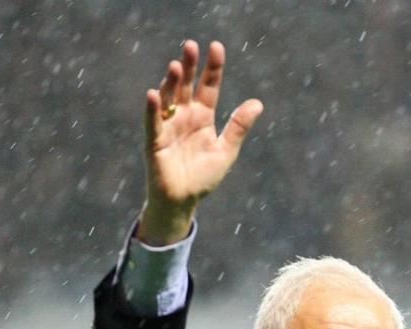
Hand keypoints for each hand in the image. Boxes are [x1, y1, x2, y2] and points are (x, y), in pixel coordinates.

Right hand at [138, 40, 263, 244]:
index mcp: (203, 117)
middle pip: (186, 86)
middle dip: (189, 67)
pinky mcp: (155, 142)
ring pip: (168, 99)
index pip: (208, 87)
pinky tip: (153, 94)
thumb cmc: (203, 177)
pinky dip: (152, 109)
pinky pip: (152, 123)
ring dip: (170, 83)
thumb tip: (258, 103)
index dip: (212, 69)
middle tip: (191, 45)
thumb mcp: (226, 150)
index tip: (216, 47)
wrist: (183, 201)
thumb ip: (239, 126)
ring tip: (175, 65)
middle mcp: (184, 117)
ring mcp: (168, 127)